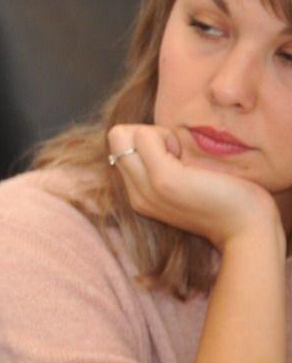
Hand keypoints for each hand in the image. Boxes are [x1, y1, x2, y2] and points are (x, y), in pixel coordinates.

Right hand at [108, 124, 279, 251]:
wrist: (246, 227)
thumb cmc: (226, 199)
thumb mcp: (184, 185)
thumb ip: (162, 168)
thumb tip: (152, 138)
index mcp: (140, 196)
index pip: (119, 149)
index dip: (146, 143)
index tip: (175, 158)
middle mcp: (136, 194)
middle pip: (116, 138)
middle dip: (147, 135)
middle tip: (178, 154)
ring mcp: (146, 188)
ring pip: (122, 135)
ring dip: (156, 136)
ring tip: (183, 159)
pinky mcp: (163, 179)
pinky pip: (142, 136)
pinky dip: (165, 136)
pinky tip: (187, 159)